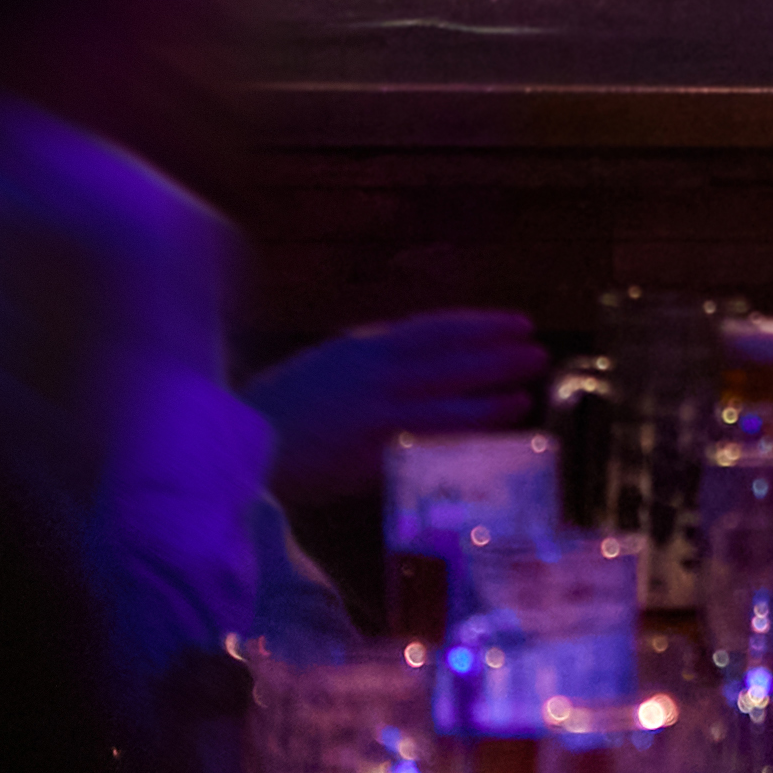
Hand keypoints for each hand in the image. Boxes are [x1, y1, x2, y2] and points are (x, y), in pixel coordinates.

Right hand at [246, 308, 541, 510]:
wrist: (236, 443)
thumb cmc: (278, 411)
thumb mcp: (328, 369)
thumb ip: (372, 361)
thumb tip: (416, 359)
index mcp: (363, 347)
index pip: (434, 328)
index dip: (479, 324)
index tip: (516, 322)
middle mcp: (373, 371)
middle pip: (448, 357)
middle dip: (496, 352)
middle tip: (537, 349)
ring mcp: (372, 410)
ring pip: (445, 396)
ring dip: (490, 391)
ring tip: (527, 387)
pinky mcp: (368, 450)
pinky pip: (428, 438)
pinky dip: (465, 430)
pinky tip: (497, 428)